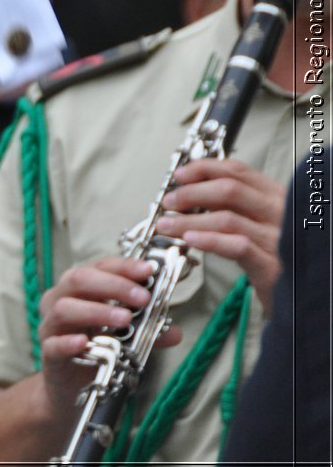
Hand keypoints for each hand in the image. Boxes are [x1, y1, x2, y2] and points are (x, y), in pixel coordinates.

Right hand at [36, 256, 181, 415]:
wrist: (75, 389)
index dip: (123, 267)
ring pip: (64, 308)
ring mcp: (51, 327)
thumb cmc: (99, 351)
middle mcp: (60, 301)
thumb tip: (174, 331)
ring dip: (97, 310)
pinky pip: (53, 344)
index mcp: (79, 290)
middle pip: (78, 279)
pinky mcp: (48, 354)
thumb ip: (148, 331)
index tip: (148, 270)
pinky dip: (68, 342)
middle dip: (113, 285)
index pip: (99, 267)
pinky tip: (85, 343)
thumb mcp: (127, 337)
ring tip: (125, 319)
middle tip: (142, 297)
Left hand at [157, 159, 286, 302]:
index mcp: (276, 197)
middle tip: (169, 202)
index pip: (238, 171)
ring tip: (166, 225)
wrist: (301, 296)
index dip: (203, 169)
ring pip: (227, 218)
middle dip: (191, 193)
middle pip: (229, 190)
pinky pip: (236, 246)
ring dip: (189, 220)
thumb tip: (189, 192)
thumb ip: (232, 204)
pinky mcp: (272, 265)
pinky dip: (208, 240)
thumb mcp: (257, 222)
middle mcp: (280, 213)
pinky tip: (189, 240)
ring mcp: (278, 239)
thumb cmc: (273, 256)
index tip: (179, 176)